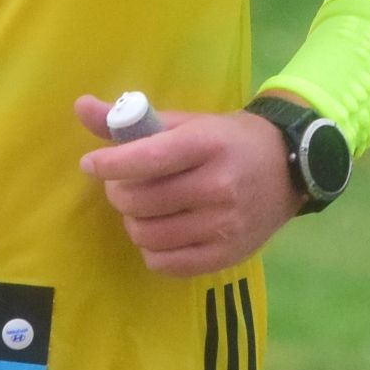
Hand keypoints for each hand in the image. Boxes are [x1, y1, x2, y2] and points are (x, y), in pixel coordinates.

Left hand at [72, 95, 300, 277]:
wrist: (288, 166)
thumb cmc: (227, 140)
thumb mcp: (185, 122)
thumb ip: (131, 118)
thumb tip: (81, 106)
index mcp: (206, 146)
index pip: (147, 159)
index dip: (109, 164)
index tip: (92, 164)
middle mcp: (217, 187)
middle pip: (141, 201)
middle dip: (118, 193)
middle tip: (123, 185)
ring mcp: (223, 225)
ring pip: (148, 235)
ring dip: (133, 222)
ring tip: (143, 208)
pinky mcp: (226, 254)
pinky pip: (166, 263)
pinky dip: (152, 249)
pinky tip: (160, 231)